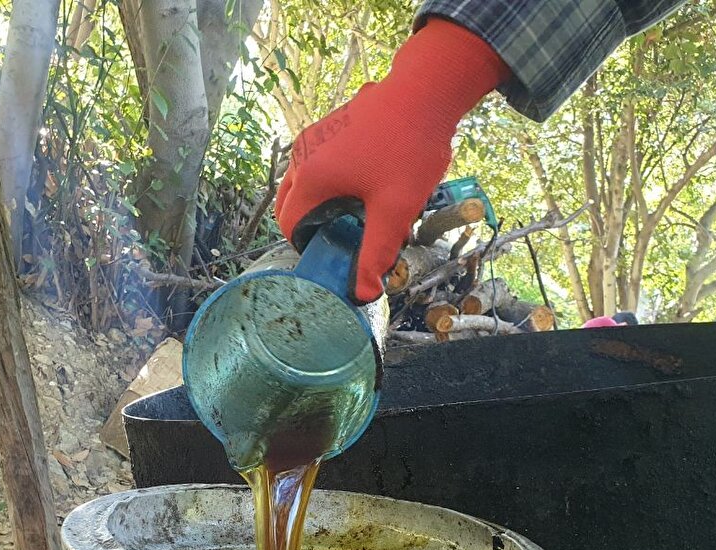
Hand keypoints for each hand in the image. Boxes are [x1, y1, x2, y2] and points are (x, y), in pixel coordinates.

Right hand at [275, 18, 509, 302]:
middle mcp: (303, 156)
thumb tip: (363, 294)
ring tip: (355, 214)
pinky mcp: (330, 127)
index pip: (290, 225)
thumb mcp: (394, 209)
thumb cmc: (409, 147)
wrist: (425, 90)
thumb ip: (375, 253)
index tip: (334, 256)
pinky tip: (364, 185)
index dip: (308, 247)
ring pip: (303, 182)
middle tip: (342, 239)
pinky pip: (317, 163)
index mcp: (311, 178)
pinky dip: (329, 181)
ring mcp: (314, 137)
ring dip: (319, 203)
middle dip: (309, 226)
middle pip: (290, 203)